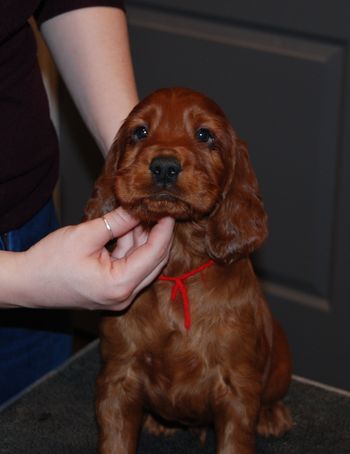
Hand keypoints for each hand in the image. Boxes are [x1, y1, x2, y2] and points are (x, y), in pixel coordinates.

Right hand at [2, 208, 173, 309]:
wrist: (26, 283)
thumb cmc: (49, 262)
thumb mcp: (86, 235)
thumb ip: (116, 222)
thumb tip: (138, 208)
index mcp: (119, 285)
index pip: (154, 253)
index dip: (164, 230)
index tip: (169, 211)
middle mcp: (123, 296)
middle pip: (153, 261)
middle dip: (155, 234)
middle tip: (155, 211)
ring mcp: (118, 297)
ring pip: (142, 263)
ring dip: (141, 239)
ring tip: (134, 216)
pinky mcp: (112, 292)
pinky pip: (129, 268)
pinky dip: (129, 248)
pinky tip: (125, 230)